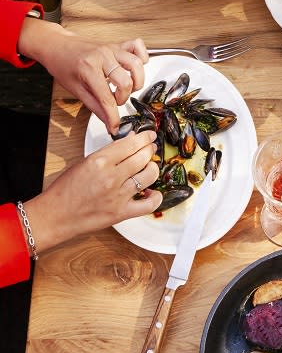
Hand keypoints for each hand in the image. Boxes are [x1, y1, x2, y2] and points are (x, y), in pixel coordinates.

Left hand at [19, 19, 147, 132]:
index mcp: (89, 69)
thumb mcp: (74, 89)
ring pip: (136, 64)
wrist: (58, 46)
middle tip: (115, 101)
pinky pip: (138, 46)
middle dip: (123, 98)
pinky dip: (141, 57)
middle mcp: (103, 56)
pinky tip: (133, 68)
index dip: (113, 117)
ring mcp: (112, 48)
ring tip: (126, 87)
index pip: (107, 98)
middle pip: (126, 82)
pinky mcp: (117, 44)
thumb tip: (108, 121)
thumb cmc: (63, 65)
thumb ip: (94, 106)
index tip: (115, 126)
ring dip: (136, 80)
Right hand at [23, 131, 161, 253]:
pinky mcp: (121, 213)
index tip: (149, 136)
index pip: (131, 143)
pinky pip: (148, 205)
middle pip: (142, 157)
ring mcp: (118, 196)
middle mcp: (111, 177)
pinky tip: (152, 192)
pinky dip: (155, 197)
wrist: (55, 215)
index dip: (144, 138)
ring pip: (149, 176)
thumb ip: (109, 153)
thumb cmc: (66, 189)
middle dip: (150, 149)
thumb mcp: (85, 161)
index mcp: (100, 161)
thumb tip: (129, 143)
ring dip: (152, 168)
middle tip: (150, 148)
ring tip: (149, 167)